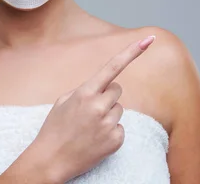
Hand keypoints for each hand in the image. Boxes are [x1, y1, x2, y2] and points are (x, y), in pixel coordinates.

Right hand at [30, 35, 155, 182]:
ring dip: (108, 115)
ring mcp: (109, 124)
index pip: (113, 66)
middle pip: (117, 90)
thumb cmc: (55, 128)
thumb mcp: (64, 101)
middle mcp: (99, 106)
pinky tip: (95, 139)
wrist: (50, 160)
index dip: (132, 52)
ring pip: (119, 109)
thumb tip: (104, 86)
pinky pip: (120, 128)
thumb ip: (86, 89)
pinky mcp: (116, 140)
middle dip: (107, 96)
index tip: (149, 39)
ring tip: (90, 128)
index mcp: (85, 92)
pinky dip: (110, 132)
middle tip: (90, 111)